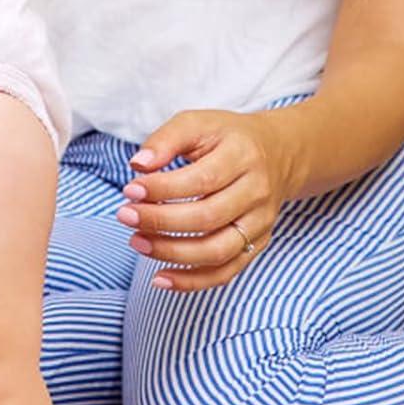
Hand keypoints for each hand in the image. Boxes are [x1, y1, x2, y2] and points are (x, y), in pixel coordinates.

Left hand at [118, 108, 294, 291]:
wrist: (277, 153)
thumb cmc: (225, 137)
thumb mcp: (196, 123)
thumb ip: (165, 139)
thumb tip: (137, 165)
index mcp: (241, 157)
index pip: (201, 180)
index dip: (163, 188)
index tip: (129, 190)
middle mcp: (256, 193)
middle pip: (208, 217)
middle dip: (161, 221)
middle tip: (125, 216)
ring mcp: (259, 224)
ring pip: (218, 250)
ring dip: (173, 253)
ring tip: (137, 242)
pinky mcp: (256, 245)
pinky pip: (226, 272)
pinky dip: (193, 281)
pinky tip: (160, 278)